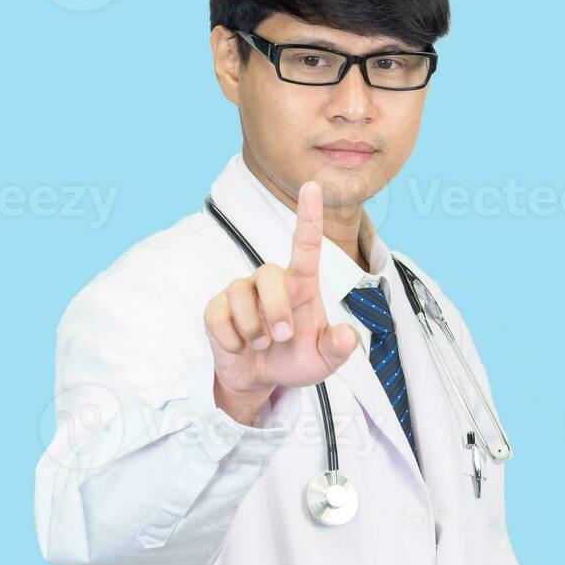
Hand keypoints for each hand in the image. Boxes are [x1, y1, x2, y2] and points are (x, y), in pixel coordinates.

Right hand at [203, 181, 358, 424]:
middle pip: (268, 274)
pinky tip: (240, 348)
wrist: (261, 378)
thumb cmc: (296, 359)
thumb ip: (338, 348)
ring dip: (253, 329)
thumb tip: (347, 337)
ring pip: (240, 294)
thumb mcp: (324, 360)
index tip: (313, 186)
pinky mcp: (217, 309)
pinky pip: (218, 316)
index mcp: (301, 284)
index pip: (305, 244)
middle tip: (282, 338)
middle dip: (275, 310)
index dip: (309, 215)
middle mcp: (271, 282)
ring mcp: (241, 293)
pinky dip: (231, 339)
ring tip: (262, 347)